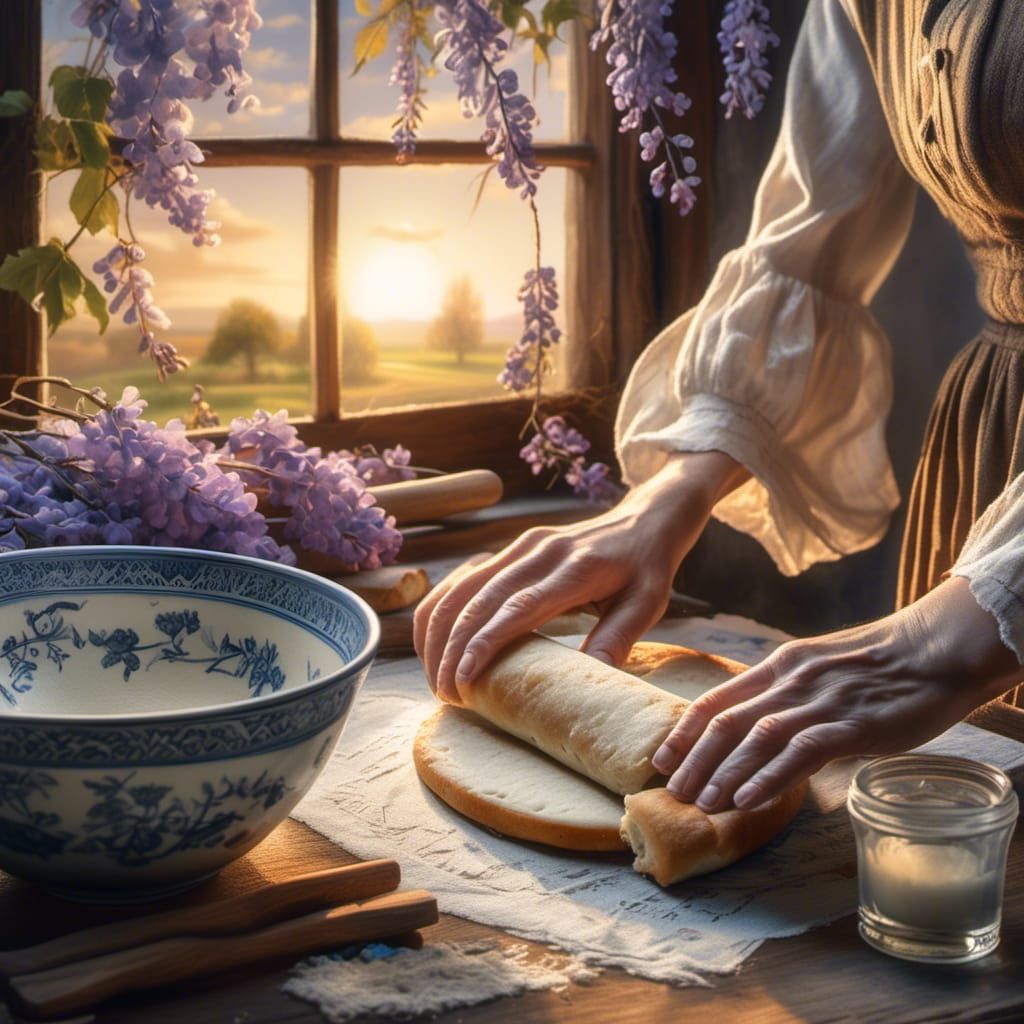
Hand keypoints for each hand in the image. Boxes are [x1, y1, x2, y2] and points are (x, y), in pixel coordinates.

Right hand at [413, 450, 747, 702]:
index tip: (463, 679)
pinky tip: (434, 640)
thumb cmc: (647, 568)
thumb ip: (618, 637)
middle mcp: (539, 551)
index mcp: (574, 568)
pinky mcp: (511, 548)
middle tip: (444, 693)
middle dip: (451, 648)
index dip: (485, 642)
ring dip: (439, 631)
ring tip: (435, 676)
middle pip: (479, 599)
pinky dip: (443, 609)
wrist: (644, 519)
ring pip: (462, 587)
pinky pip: (464, 578)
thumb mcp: (648, 605)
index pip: (518, 607)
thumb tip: (590, 680)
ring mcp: (520, 546)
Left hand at [652, 576, 1022, 812]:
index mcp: (779, 666)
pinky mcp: (851, 723)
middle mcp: (789, 681)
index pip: (717, 698)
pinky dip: (770, 777)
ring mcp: (819, 701)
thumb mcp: (821, 669)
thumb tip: (762, 731)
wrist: (937, 649)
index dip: (684, 730)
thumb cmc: (881, 664)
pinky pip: (800, 752)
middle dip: (694, 759)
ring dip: (724, 773)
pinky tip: (749, 800)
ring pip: (755, 738)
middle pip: (726, 721)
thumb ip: (790, 694)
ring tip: (703, 803)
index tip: (662, 757)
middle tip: (674, 793)